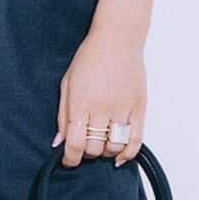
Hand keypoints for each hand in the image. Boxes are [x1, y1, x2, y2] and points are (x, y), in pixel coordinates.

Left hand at [53, 20, 146, 166]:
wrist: (117, 39)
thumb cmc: (89, 58)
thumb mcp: (67, 84)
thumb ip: (62, 115)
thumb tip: (58, 143)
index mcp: (81, 102)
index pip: (75, 143)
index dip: (70, 159)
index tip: (69, 160)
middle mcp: (102, 108)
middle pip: (94, 148)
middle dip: (86, 153)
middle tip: (84, 146)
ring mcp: (123, 108)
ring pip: (114, 147)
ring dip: (105, 153)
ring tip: (101, 145)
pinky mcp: (139, 107)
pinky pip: (136, 140)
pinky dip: (128, 153)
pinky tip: (119, 156)